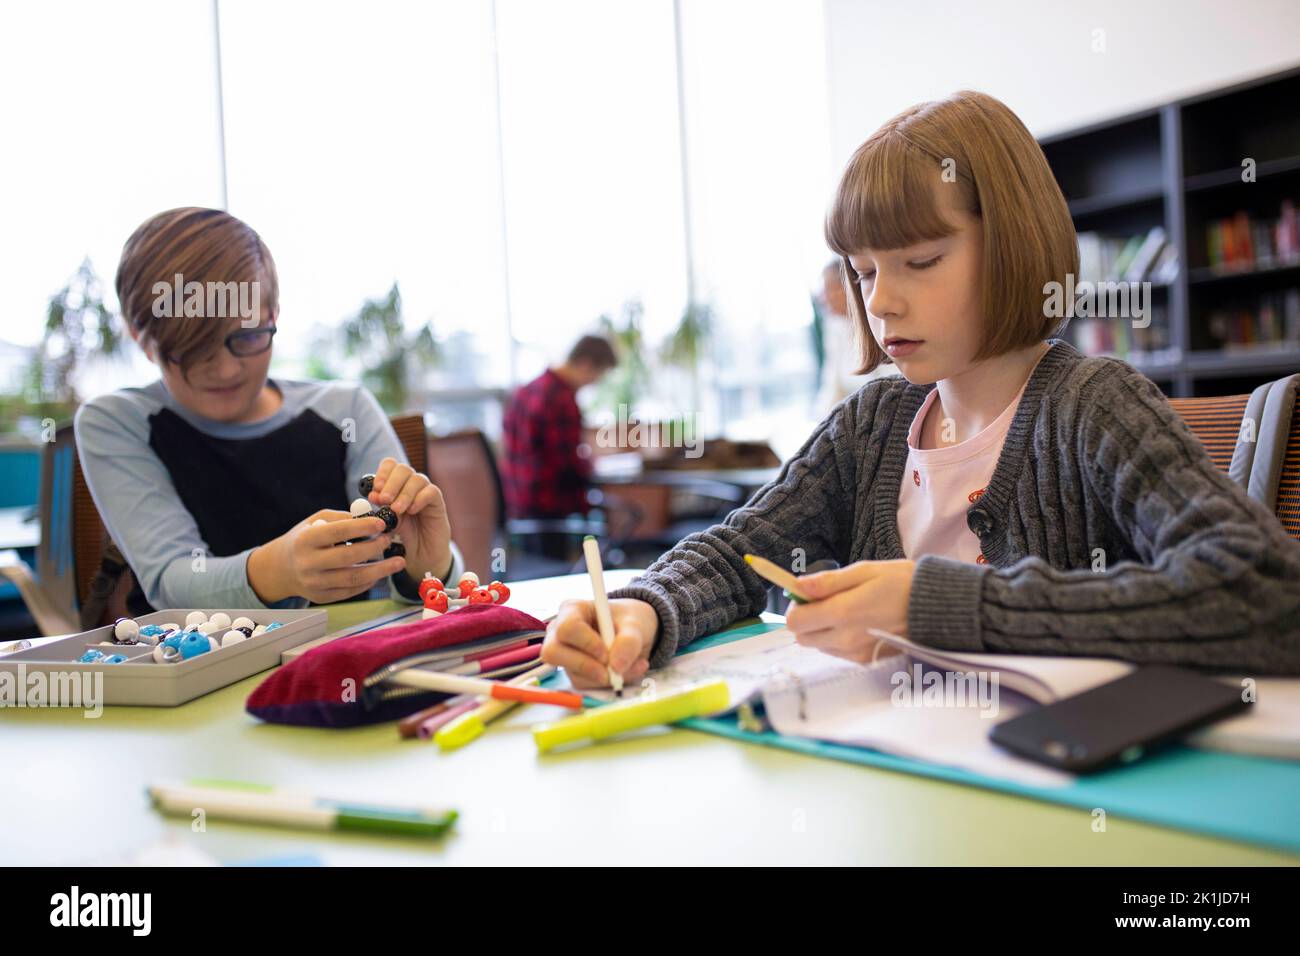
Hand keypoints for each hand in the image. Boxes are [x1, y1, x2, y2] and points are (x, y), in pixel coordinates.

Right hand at [248, 509, 404, 604]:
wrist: (282, 568)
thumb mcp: (317, 521)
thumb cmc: (306, 538)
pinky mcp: (322, 597)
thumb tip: (372, 517)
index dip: (361, 527)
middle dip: (374, 549)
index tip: (382, 524)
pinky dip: (369, 582)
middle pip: (348, 557)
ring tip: (398, 562)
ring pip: (353, 579)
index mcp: (306, 540)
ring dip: (380, 570)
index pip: (337, 532)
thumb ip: (343, 518)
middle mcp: (308, 563)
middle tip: (391, 540)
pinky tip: (381, 573)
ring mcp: (314, 583)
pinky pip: (351, 591)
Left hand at [368, 457, 452, 580]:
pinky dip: (419, 499)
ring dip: (404, 493)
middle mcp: (410, 485)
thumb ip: (379, 510)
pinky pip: (431, 492)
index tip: (375, 490)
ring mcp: (424, 492)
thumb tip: (373, 495)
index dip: (382, 473)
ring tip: (397, 510)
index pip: (390, 465)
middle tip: (384, 500)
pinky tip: (412, 510)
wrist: (420, 556)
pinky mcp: (437, 503)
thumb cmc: (400, 538)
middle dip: (391, 483)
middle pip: (403, 469)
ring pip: (417, 479)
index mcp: (395, 486)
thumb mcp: (384, 524)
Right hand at [542, 598, 659, 687]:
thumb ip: (629, 641)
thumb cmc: (628, 620)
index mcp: (572, 610)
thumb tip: (616, 666)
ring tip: (631, 667)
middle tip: (610, 671)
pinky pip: (585, 684)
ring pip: (572, 673)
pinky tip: (625, 671)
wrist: (634, 632)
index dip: (586, 643)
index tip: (606, 653)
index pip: (567, 628)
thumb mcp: (635, 623)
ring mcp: (565, 654)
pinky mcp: (574, 672)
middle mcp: (560, 632)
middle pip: (553, 653)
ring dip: (604, 677)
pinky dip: (608, 683)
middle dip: (584, 666)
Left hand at [784, 559, 914, 662]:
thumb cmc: (903, 584)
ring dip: (823, 630)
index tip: (807, 595)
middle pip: (803, 637)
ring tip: (849, 612)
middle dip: (807, 620)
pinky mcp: (867, 662)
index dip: (796, 607)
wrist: (939, 610)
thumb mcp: (865, 571)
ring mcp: (856, 654)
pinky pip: (838, 653)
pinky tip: (859, 625)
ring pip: (820, 646)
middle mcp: (845, 639)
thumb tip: (798, 585)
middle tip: (826, 602)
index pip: (795, 622)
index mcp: (843, 613)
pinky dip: (839, 640)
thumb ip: (828, 582)